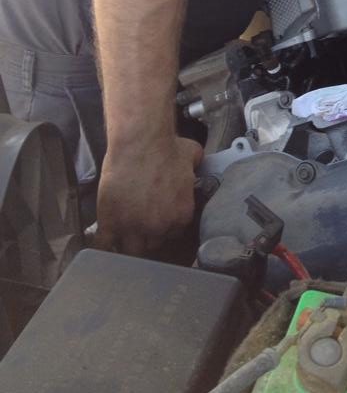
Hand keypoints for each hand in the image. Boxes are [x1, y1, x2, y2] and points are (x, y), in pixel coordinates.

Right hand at [94, 135, 202, 255]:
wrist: (139, 142)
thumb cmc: (165, 147)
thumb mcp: (191, 156)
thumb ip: (196, 167)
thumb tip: (196, 164)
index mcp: (182, 214)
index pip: (175, 233)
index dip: (166, 227)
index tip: (158, 221)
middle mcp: (160, 227)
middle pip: (154, 244)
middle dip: (149, 236)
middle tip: (141, 226)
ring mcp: (134, 228)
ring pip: (132, 251)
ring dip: (128, 245)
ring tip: (124, 237)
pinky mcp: (111, 223)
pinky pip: (106, 244)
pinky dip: (104, 245)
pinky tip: (104, 241)